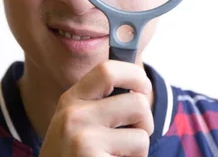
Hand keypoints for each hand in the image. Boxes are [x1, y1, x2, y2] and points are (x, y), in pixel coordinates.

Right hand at [39, 60, 153, 156]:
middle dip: (146, 123)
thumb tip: (140, 84)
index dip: (135, 75)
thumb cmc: (73, 156)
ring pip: (142, 137)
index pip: (108, 70)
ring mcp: (83, 141)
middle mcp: (73, 116)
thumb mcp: (75, 123)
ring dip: (138, 153)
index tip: (144, 87)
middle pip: (137, 103)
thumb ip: (99, 103)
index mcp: (71, 100)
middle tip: (131, 140)